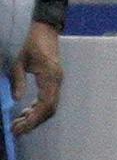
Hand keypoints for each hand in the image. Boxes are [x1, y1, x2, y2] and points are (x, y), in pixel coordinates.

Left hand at [11, 20, 60, 134]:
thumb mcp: (19, 61)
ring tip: (18, 123)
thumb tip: (17, 100)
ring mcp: (57, 82)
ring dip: (35, 116)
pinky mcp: (53, 81)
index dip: (33, 119)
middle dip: (33, 122)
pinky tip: (25, 111)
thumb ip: (17, 80)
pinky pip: (48, 99)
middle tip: (16, 130)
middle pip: (49, 109)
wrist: (45, 29)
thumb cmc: (30, 43)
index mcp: (50, 77)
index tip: (19, 127)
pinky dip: (37, 109)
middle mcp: (56, 82)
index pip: (45, 104)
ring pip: (50, 106)